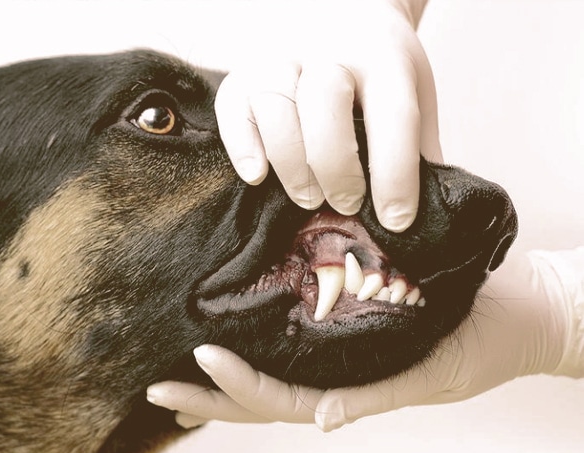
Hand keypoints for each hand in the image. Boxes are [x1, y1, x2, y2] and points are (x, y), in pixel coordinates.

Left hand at [147, 248, 583, 430]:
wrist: (520, 308)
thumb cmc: (483, 343)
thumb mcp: (433, 375)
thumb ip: (375, 396)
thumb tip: (319, 422)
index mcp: (350, 388)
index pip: (279, 398)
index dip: (238, 386)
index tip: (198, 362)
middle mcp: (334, 371)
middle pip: (259, 393)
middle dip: (207, 397)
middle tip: (153, 388)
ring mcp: (337, 350)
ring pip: (269, 368)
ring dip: (221, 375)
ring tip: (175, 370)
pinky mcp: (346, 317)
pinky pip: (293, 331)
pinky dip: (256, 333)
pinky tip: (230, 325)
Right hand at [215, 0, 440, 231]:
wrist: (332, 4)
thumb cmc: (372, 62)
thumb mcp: (409, 87)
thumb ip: (417, 143)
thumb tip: (430, 209)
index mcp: (382, 55)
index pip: (392, 115)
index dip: (395, 174)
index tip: (396, 220)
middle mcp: (328, 49)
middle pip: (325, 104)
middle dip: (336, 168)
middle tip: (346, 205)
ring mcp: (279, 56)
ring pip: (275, 106)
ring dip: (291, 164)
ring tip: (307, 198)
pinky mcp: (242, 73)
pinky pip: (233, 109)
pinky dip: (242, 146)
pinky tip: (257, 175)